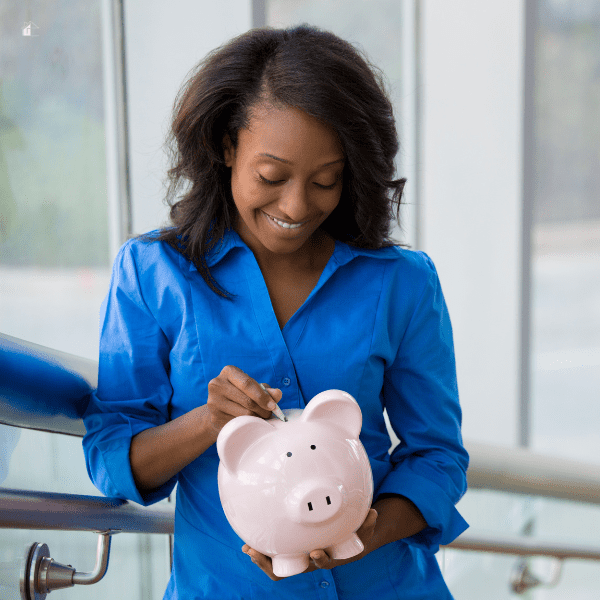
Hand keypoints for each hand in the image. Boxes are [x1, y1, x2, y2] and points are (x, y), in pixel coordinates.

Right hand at [206, 365, 281, 433]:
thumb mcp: (254, 389)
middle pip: (247, 400)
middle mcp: (217, 384)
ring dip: (257, 418)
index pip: (247, 384)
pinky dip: (247, 425)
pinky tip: (249, 423)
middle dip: (262, 409)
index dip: (262, 396)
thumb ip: (266, 390)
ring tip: (260, 418)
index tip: (273, 406)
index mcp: (229, 372)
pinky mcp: (214, 417)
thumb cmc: (241, 395)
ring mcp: (213, 401)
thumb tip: (277, 393)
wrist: (221, 409)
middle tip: (269, 415)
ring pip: (243, 414)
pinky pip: (237, 424)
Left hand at [242, 508, 377, 580]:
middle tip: (258, 553)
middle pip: (292, 569)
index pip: (323, 562)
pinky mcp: (289, 553)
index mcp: (329, 555)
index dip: (320, 559)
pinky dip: (260, 552)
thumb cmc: (350, 535)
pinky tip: (249, 542)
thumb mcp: (362, 530)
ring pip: (277, 567)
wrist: (343, 544)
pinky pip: (273, 558)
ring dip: (262, 559)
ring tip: (248, 548)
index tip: (315, 552)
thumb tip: (374, 512)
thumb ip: (368, 523)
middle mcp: (310, 561)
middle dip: (273, 565)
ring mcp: (298, 559)